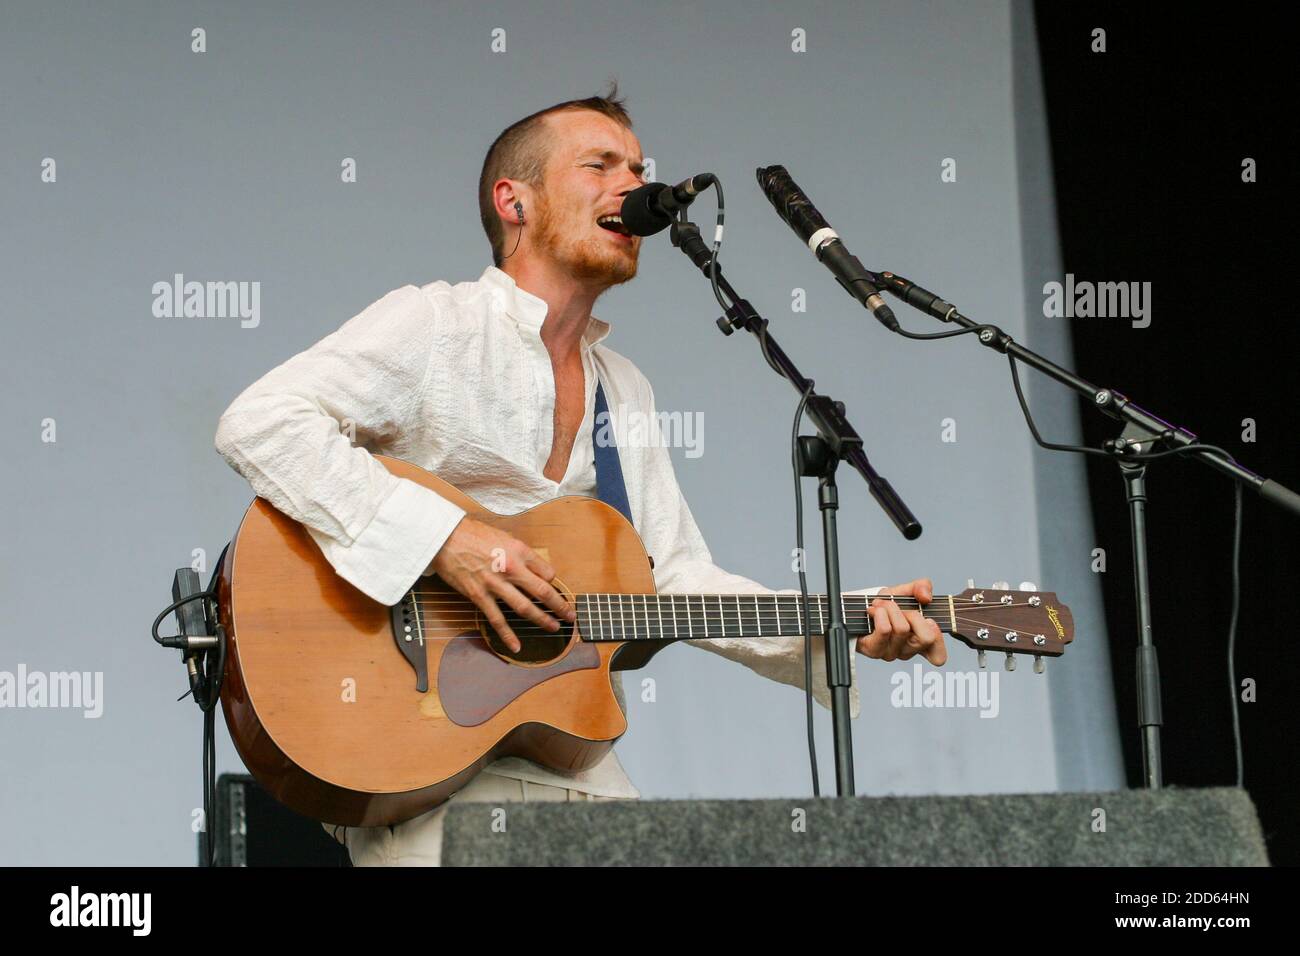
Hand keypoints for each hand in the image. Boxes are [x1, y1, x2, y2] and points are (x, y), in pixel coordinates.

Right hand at [425, 517, 574, 652]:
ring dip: (542, 620)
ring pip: (525, 607)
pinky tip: (517, 646)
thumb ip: (522, 553)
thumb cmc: (474, 534)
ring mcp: (495, 584)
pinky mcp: (479, 595)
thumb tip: (537, 567)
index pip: (547, 572)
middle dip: (559, 606)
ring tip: (554, 628)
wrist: (445, 537)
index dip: (554, 583)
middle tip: (570, 616)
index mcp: (520, 551)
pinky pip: (497, 619)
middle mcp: (511, 568)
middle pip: (542, 592)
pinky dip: (507, 635)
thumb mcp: (505, 537)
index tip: (555, 591)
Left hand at [856, 578, 947, 665]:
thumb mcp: (906, 591)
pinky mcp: (874, 650)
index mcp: (920, 642)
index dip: (938, 638)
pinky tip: (874, 610)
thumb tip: (926, 597)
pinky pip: (884, 629)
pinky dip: (880, 613)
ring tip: (882, 604)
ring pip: (902, 629)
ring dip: (892, 608)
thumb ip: (922, 587)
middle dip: (914, 614)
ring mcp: (891, 653)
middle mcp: (907, 651)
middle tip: (901, 608)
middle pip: (925, 638)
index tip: (929, 620)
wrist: (859, 608)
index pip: (938, 657)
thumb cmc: (887, 604)